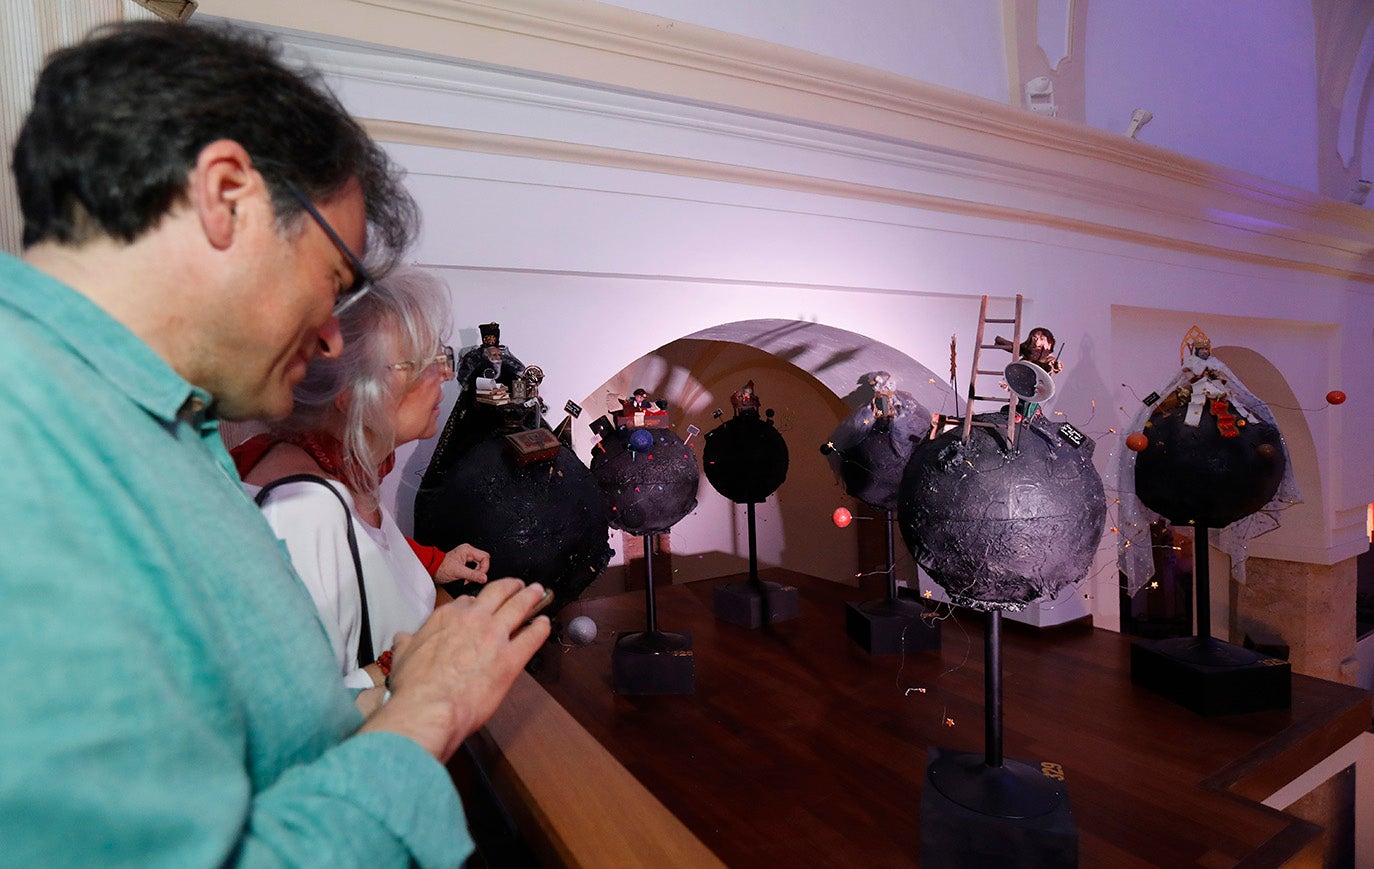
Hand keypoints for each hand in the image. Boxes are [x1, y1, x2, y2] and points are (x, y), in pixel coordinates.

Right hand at [358, 579, 549, 761]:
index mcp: (447, 617)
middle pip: (498, 592)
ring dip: (531, 597)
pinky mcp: (511, 659)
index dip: (478, 603)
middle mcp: (473, 619)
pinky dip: (541, 628)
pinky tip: (545, 624)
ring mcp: (495, 636)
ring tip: (539, 592)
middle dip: (512, 586)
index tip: (482, 606)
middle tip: (521, 585)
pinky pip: (532, 637)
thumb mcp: (402, 658)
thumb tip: (401, 638)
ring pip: (519, 606)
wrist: (430, 708)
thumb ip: (405, 644)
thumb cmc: (414, 687)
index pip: (467, 601)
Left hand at [435, 543, 489, 584]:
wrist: (432, 569)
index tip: (480, 576)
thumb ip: (473, 575)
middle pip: (483, 561)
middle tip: (472, 578)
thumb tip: (484, 578)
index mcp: (468, 550)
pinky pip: (474, 568)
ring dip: (475, 574)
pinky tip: (466, 578)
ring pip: (479, 565)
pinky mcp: (465, 562)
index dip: (484, 568)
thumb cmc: (441, 568)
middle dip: (479, 571)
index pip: (485, 557)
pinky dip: (472, 574)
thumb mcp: (459, 572)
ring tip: (467, 579)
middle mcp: (468, 551)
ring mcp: (466, 556)